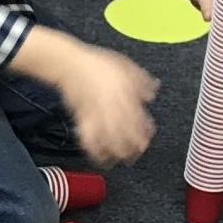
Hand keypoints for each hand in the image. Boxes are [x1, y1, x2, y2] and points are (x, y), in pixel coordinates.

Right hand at [58, 44, 159, 165]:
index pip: (138, 119)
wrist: (70, 64)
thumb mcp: (125, 65)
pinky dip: (94, 149)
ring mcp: (96, 113)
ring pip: (109, 139)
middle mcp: (112, 106)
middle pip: (126, 133)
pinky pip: (88, 137)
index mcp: (125, 94)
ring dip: (116, 152)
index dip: (144, 132)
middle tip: (136, 153)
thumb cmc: (97, 64)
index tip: (147, 139)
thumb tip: (152, 93)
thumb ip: (141, 80)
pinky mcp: (82, 117)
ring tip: (119, 159)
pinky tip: (98, 155)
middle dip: (133, 147)